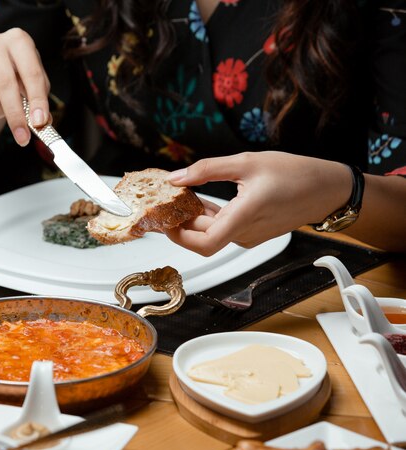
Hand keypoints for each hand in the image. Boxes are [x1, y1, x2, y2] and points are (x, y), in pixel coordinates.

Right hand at [0, 28, 50, 145]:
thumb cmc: (16, 75)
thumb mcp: (32, 82)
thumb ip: (39, 101)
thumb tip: (42, 123)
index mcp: (18, 40)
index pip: (31, 73)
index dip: (37, 100)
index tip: (39, 122)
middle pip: (5, 83)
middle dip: (15, 115)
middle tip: (22, 137)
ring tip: (2, 111)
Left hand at [164, 152, 351, 255]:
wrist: (327, 189)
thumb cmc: (295, 174)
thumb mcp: (246, 162)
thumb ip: (206, 170)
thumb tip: (176, 178)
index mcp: (243, 218)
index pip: (203, 244)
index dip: (178, 236)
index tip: (165, 219)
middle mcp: (244, 234)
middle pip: (202, 237)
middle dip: (180, 221)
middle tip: (166, 200)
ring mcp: (248, 236)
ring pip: (211, 232)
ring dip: (194, 218)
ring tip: (181, 195)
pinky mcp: (251, 233)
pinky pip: (223, 228)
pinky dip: (209, 216)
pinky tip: (201, 198)